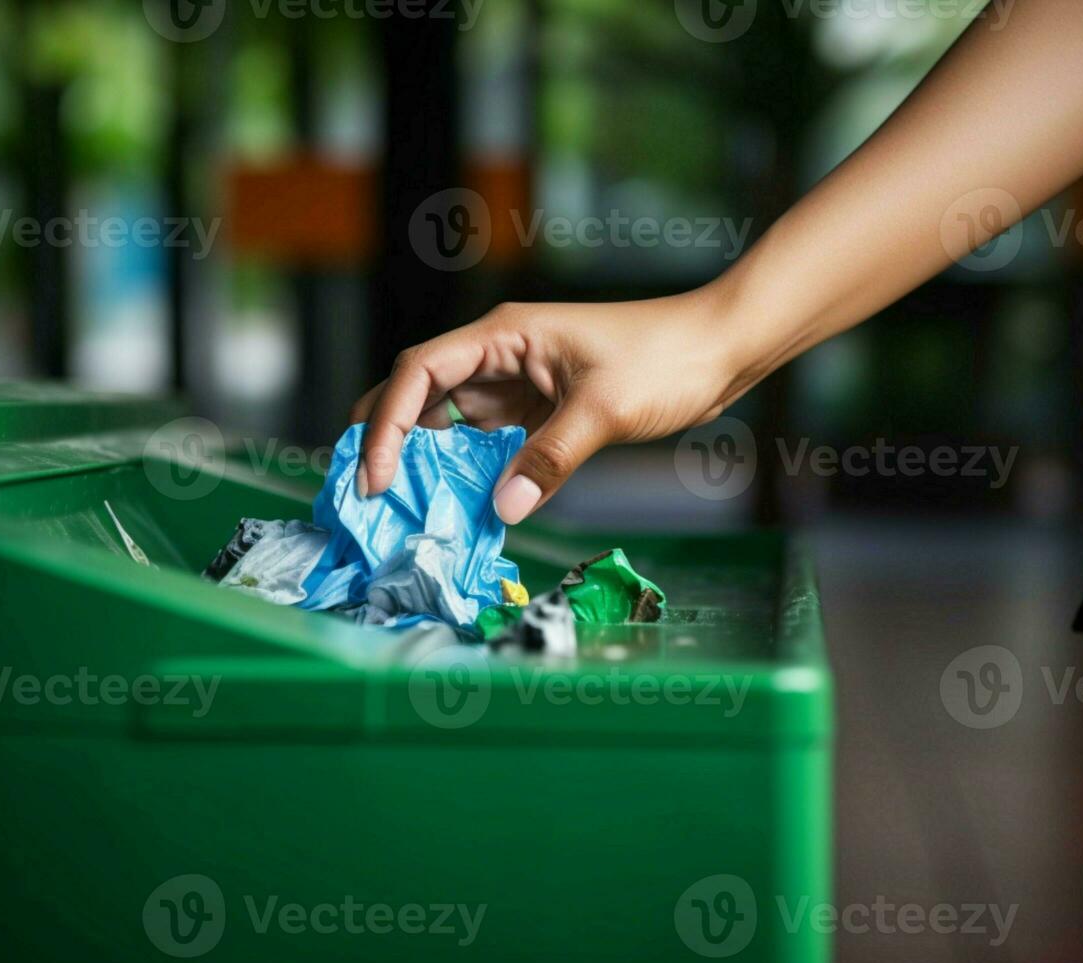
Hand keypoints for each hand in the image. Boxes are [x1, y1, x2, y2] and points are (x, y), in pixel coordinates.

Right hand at [350, 288, 763, 523]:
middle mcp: (499, 353)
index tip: (375, 477)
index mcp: (503, 334)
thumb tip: (504, 508)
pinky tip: (456, 501)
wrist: (718, 349)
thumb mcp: (605, 410)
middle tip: (365, 494)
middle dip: (386, 438)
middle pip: (419, 393)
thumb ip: (551, 458)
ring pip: (448, 418)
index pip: (419, 372)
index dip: (386, 423)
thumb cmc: (667, 359)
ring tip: (399, 505)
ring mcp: (516, 380)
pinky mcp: (537, 406)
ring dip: (422, 458)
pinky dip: (465, 467)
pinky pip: (486, 438)